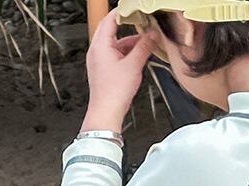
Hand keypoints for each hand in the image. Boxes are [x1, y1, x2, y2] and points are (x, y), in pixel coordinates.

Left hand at [80, 10, 157, 132]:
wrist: (106, 112)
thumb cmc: (114, 92)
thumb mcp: (133, 66)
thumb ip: (144, 47)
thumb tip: (153, 35)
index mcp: (100, 45)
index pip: (110, 19)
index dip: (122, 12)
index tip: (134, 9)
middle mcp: (96, 50)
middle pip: (110, 29)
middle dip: (126, 25)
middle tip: (140, 22)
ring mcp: (98, 59)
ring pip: (114, 43)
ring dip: (128, 41)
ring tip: (144, 43)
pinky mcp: (102, 69)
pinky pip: (114, 54)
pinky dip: (125, 52)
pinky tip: (137, 56)